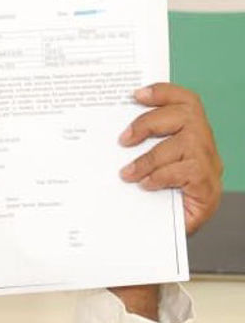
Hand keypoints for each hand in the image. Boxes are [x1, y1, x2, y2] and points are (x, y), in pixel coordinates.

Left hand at [118, 83, 223, 234]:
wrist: (172, 230)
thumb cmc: (157, 194)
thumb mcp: (146, 164)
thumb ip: (138, 146)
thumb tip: (112, 132)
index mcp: (191, 133)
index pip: (185, 101)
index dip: (163, 92)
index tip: (136, 94)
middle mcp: (205, 145)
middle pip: (186, 114)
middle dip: (149, 122)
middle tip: (123, 140)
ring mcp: (210, 165)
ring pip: (185, 143)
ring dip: (149, 157)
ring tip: (126, 173)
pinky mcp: (208, 186)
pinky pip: (185, 170)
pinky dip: (160, 176)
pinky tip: (145, 185)